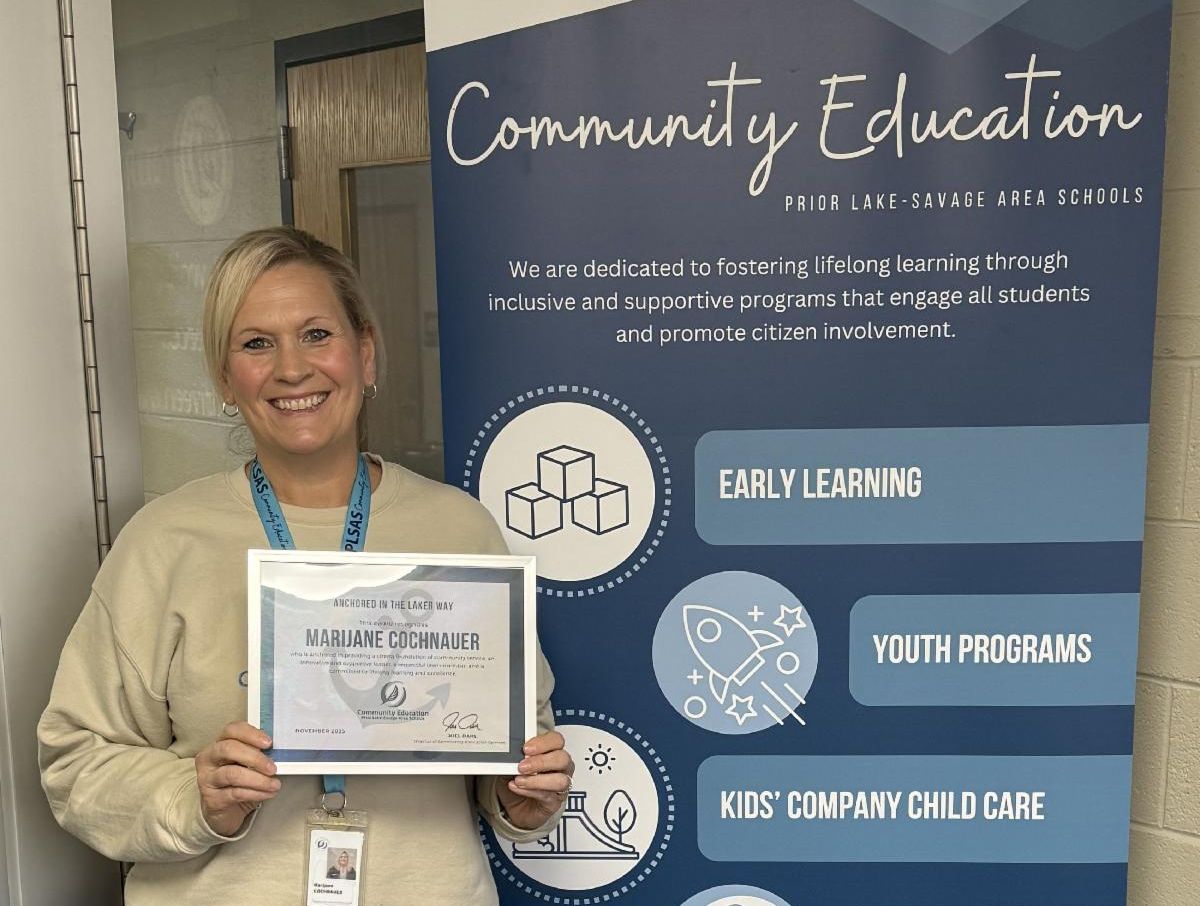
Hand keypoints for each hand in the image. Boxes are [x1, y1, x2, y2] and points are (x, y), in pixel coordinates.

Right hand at [195, 722, 280, 836]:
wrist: (221, 809)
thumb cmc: (236, 780)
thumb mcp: (244, 763)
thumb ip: (257, 753)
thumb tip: (280, 751)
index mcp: (218, 743)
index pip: (231, 730)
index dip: (251, 734)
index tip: (269, 743)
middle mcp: (208, 758)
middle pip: (228, 749)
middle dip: (255, 758)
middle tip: (273, 768)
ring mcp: (207, 779)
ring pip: (232, 774)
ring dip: (258, 779)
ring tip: (275, 784)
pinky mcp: (211, 799)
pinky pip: (235, 793)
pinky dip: (256, 793)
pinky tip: (268, 794)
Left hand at [497, 730, 573, 829]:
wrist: (516, 806)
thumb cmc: (518, 781)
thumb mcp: (513, 764)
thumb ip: (514, 757)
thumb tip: (508, 754)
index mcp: (552, 751)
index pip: (557, 740)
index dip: (543, 742)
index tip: (526, 748)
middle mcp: (560, 767)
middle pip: (563, 758)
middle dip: (540, 761)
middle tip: (522, 766)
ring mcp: (560, 785)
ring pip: (560, 780)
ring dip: (537, 780)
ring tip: (519, 779)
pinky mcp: (554, 802)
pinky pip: (547, 796)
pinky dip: (529, 791)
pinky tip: (517, 787)